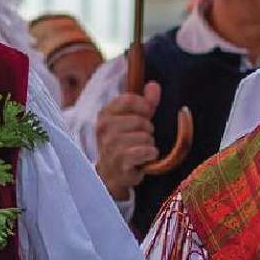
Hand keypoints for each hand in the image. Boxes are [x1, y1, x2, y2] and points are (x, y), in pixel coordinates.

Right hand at [94, 81, 161, 198]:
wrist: (111, 174)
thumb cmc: (123, 144)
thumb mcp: (132, 120)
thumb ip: (145, 102)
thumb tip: (154, 85)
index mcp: (105, 113)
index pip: (129, 99)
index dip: (144, 106)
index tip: (146, 115)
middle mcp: (104, 127)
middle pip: (140, 120)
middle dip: (147, 130)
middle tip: (139, 138)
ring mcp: (111, 145)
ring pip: (145, 137)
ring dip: (149, 144)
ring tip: (140, 150)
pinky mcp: (121, 161)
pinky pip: (146, 151)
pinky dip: (150, 155)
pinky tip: (144, 159)